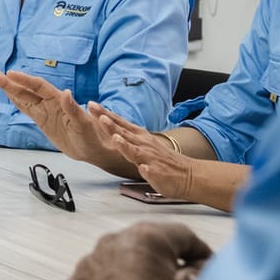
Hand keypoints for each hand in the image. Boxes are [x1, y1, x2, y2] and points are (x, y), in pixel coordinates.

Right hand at [0, 69, 137, 177]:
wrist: (97, 150)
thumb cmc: (95, 136)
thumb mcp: (85, 125)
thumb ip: (73, 109)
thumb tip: (65, 93)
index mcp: (60, 102)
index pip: (39, 87)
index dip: (24, 80)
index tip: (9, 74)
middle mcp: (51, 104)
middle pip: (26, 90)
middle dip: (9, 82)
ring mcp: (46, 113)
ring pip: (24, 98)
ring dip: (9, 89)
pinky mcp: (44, 122)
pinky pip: (28, 109)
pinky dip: (17, 101)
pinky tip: (8, 95)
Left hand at [60, 222, 213, 279]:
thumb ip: (199, 279)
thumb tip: (188, 276)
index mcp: (145, 239)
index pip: (182, 235)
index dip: (202, 254)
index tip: (209, 274)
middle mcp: (110, 244)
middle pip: (148, 247)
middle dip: (167, 266)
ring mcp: (86, 267)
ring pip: (120, 264)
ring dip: (137, 279)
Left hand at [98, 112, 248, 212]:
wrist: (188, 175)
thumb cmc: (163, 161)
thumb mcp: (143, 145)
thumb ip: (128, 138)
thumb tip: (112, 129)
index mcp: (140, 137)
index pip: (119, 123)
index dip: (105, 114)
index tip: (91, 104)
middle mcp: (144, 145)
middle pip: (123, 131)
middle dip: (108, 122)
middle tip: (94, 111)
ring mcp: (150, 158)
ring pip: (135, 150)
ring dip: (125, 143)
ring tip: (115, 137)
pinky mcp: (158, 173)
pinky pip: (151, 171)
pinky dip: (147, 169)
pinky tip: (143, 168)